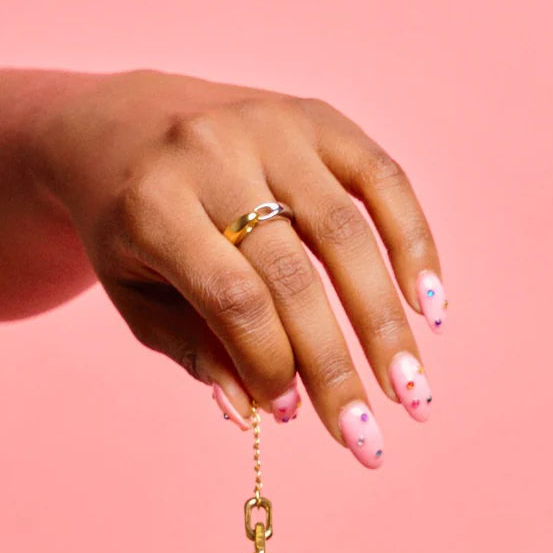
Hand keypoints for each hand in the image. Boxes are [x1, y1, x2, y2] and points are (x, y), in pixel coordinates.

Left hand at [31, 70, 444, 465]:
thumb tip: (261, 411)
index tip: (294, 414)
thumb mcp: (136, 295)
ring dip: (387, 323)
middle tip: (369, 437)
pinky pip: (384, 179)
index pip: (234, 300)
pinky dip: (415, 245)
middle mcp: (213, 154)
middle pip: (294, 276)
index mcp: (153, 205)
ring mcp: (271, 126)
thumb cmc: (131, 227)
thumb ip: (197, 352)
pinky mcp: (317, 115)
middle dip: (337, 367)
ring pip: (347, 232)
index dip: (272, 365)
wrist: (121, 123)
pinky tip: (431, 308)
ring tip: (413, 392)